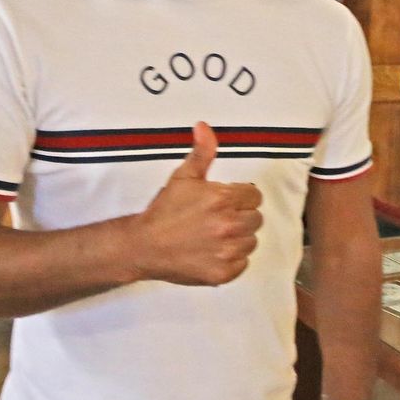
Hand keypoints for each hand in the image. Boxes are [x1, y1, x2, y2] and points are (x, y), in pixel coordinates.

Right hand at [128, 122, 262, 285]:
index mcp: (223, 199)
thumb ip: (201, 152)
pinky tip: (212, 252)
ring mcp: (227, 251)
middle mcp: (229, 225)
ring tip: (214, 236)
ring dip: (238, 239)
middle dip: (240, 217)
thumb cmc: (164, 212)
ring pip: (251, 242)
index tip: (225, 202)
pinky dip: (231, 259)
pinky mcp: (224, 272)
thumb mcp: (183, 177)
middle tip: (217, 220)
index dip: (240, 198)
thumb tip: (204, 127)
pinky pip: (242, 263)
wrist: (144, 246)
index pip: (254, 196)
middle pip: (255, 219)